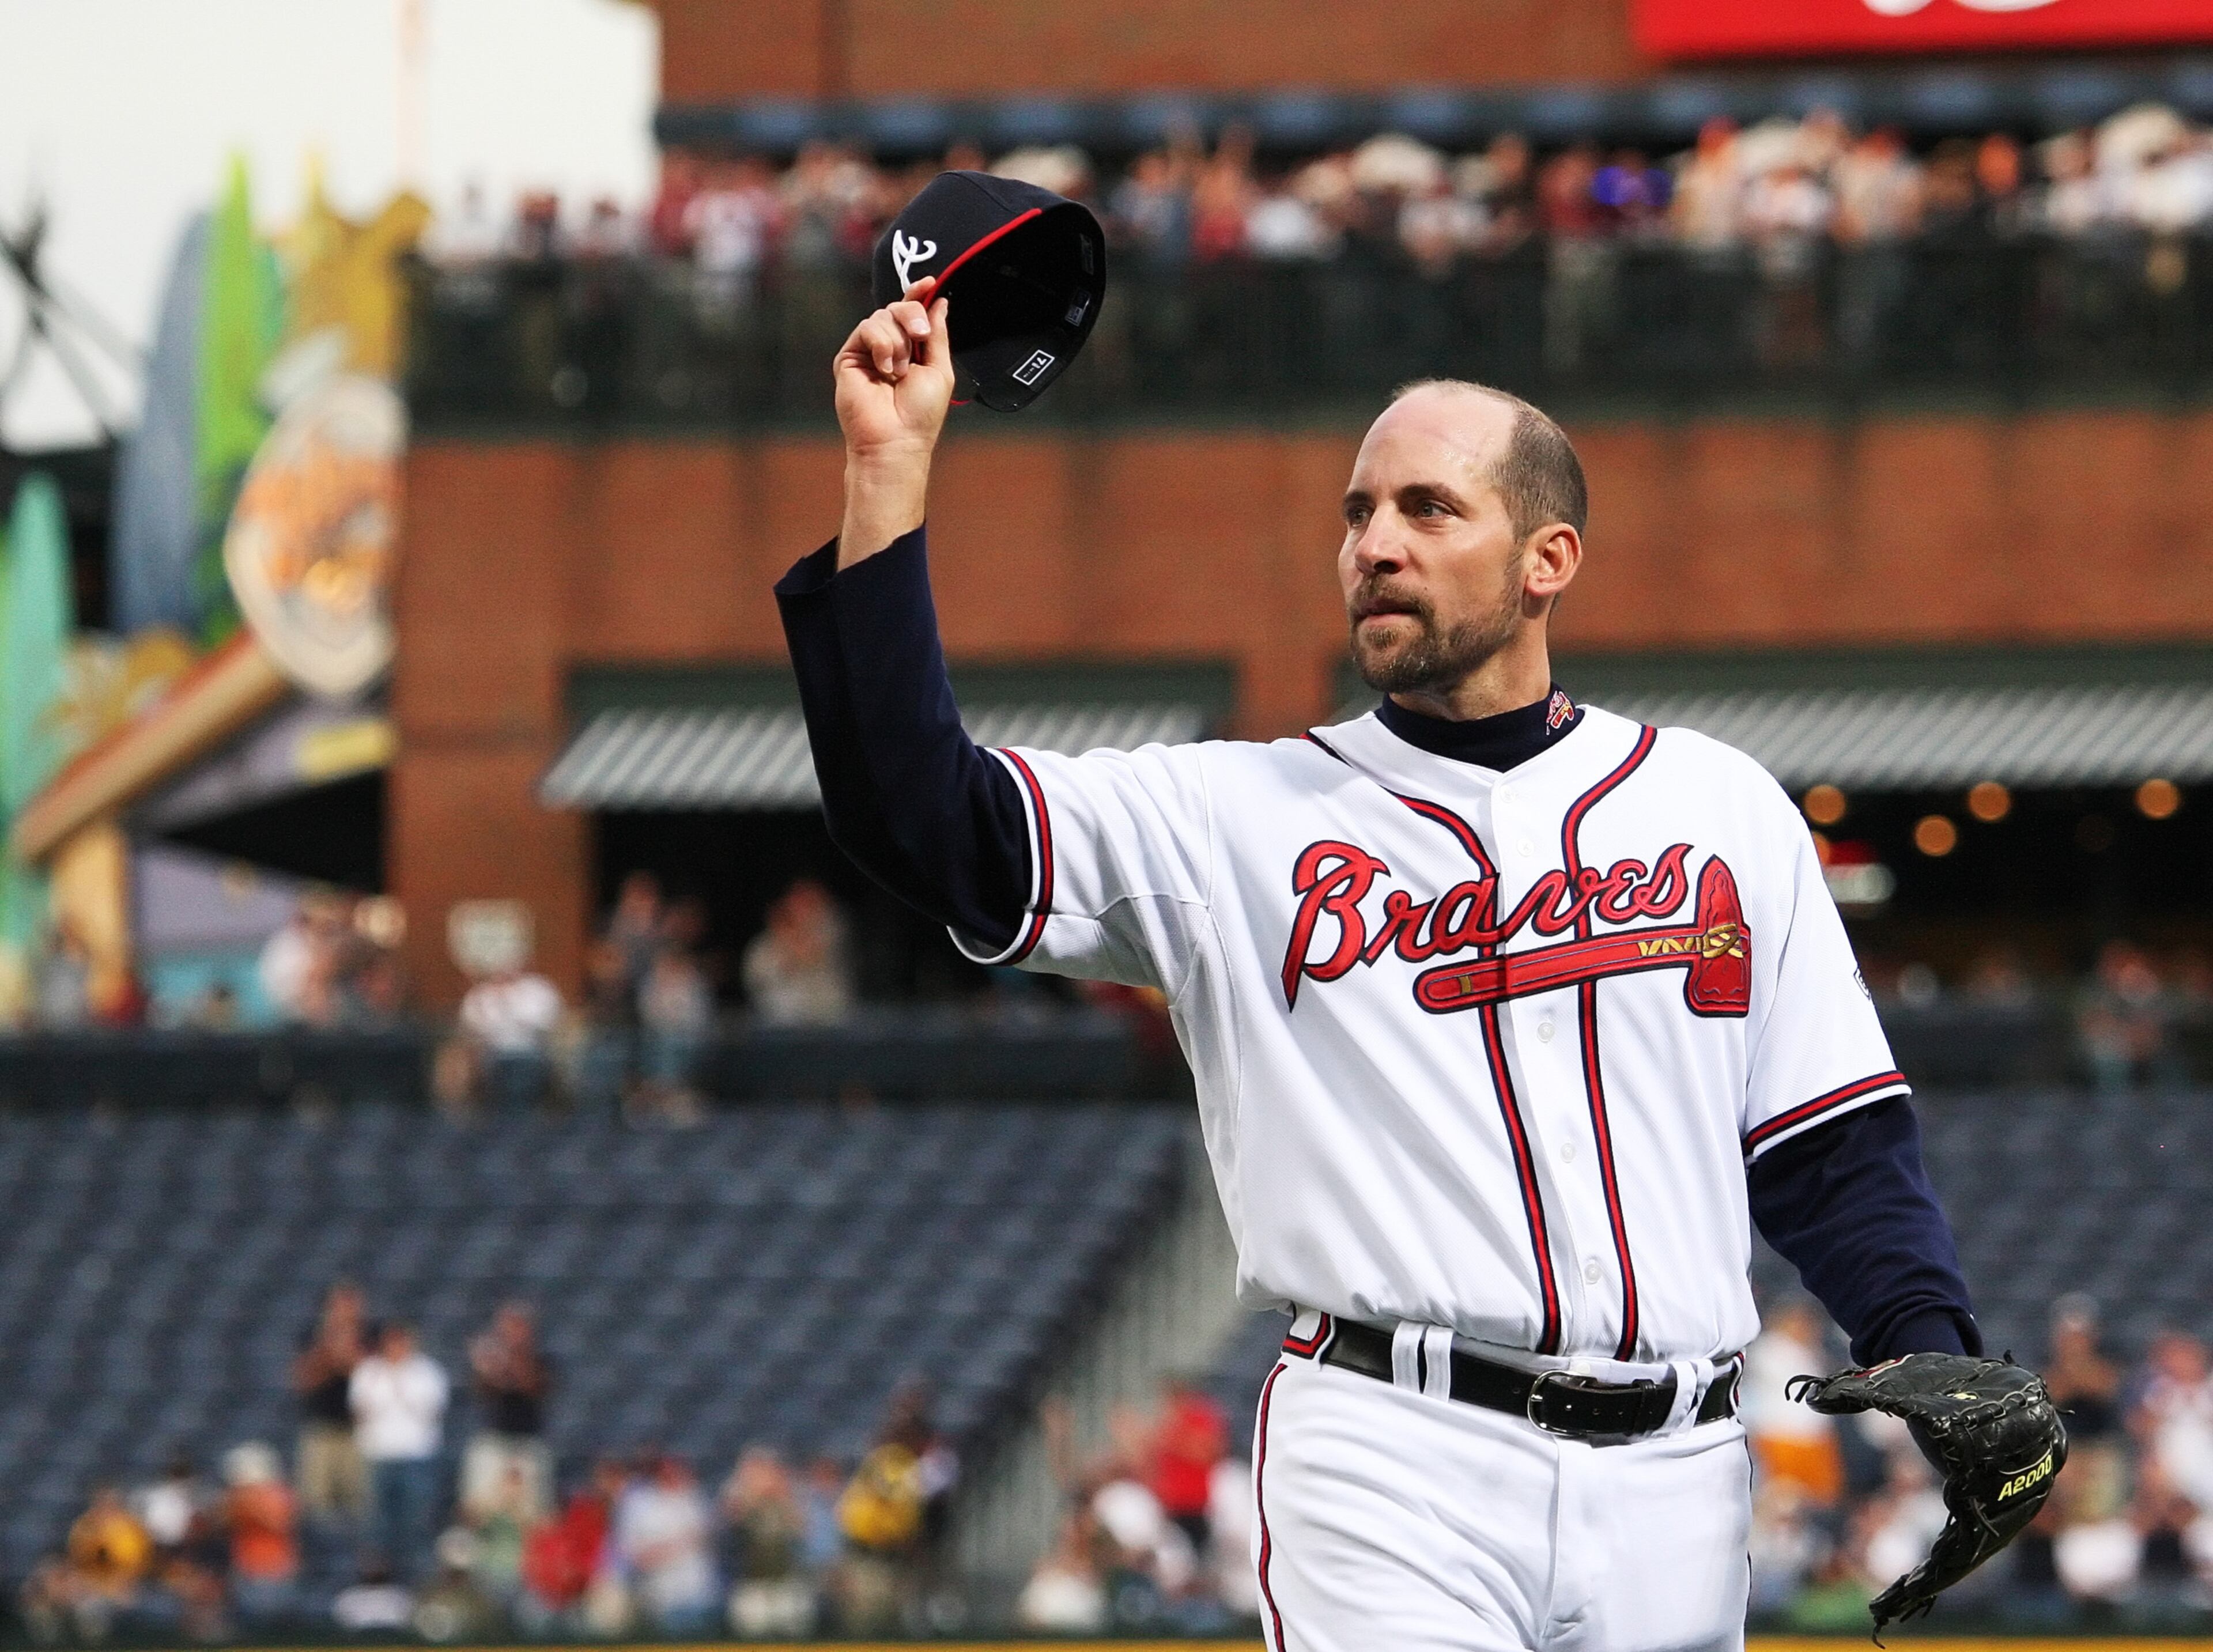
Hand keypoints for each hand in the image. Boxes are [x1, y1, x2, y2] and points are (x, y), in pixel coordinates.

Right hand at [833, 283, 949, 565]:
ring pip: (882, 316)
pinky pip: (867, 328)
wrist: (895, 439)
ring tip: (899, 370)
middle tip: (920, 335)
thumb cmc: (920, 414)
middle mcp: (889, 347)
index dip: (919, 295)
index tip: (930, 283)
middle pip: (898, 307)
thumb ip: (938, 335)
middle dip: (912, 314)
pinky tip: (886, 369)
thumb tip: (940, 301)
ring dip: (898, 339)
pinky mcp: (849, 356)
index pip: (913, 313)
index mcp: (912, 350)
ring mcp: (867, 351)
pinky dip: (883, 344)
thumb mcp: (939, 369)